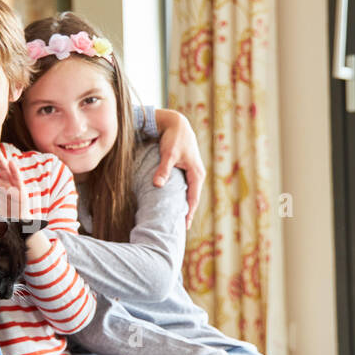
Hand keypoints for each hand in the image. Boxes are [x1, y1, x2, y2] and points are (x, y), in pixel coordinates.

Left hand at [153, 108, 204, 226]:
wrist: (176, 123)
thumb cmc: (174, 138)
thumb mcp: (168, 154)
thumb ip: (163, 169)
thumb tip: (157, 185)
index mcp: (196, 174)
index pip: (193, 199)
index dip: (189, 214)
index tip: (183, 227)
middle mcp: (197, 175)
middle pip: (192, 199)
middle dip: (187, 213)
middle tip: (179, 230)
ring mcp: (192, 173)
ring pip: (188, 194)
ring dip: (183, 206)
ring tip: (177, 221)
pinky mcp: (185, 170)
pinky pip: (184, 188)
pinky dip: (180, 197)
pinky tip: (173, 205)